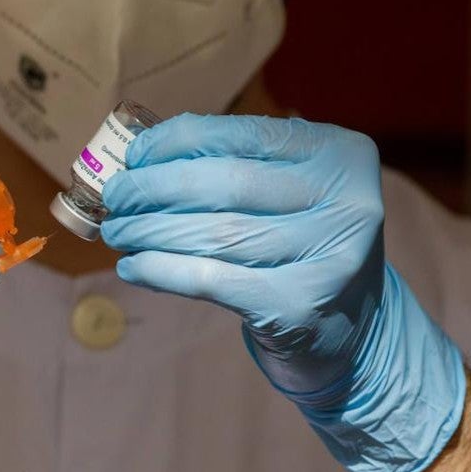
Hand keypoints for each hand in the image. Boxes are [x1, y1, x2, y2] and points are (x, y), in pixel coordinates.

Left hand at [101, 114, 464, 471]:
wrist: (353, 336)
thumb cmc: (304, 250)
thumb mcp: (292, 195)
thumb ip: (236, 166)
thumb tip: (143, 157)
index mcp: (342, 156)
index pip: (244, 135)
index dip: (179, 142)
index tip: (136, 155)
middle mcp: (347, 203)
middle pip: (225, 184)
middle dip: (155, 187)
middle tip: (116, 196)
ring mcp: (327, 259)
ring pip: (213, 234)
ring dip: (150, 230)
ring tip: (117, 231)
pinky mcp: (298, 307)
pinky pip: (210, 279)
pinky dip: (161, 271)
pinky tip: (134, 267)